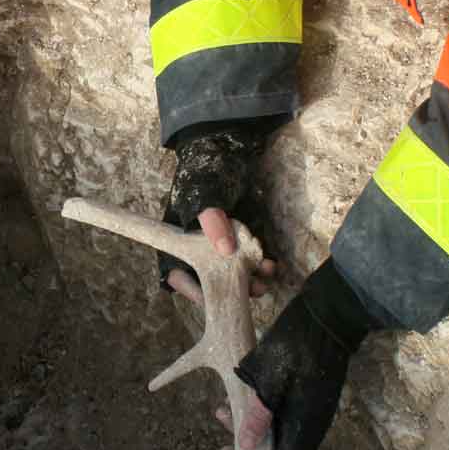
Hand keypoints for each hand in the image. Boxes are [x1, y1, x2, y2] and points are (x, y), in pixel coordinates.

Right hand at [159, 118, 277, 295]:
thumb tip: (225, 250)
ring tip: (265, 278)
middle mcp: (197, 250)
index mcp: (178, 243)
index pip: (178, 277)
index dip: (195, 292)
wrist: (225, 152)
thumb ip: (212, 222)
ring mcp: (220, 247)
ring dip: (249, 280)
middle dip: (231, 289)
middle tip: (251, 290)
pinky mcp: (240, 242)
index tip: (215, 298)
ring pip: (232, 275)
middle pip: (210, 281)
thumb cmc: (204, 175)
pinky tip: (270, 264)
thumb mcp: (204, 197)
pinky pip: (248, 262)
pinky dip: (259, 266)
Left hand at [231, 259, 373, 449]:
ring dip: (251, 429)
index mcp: (303, 430)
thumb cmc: (299, 345)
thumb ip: (259, 416)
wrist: (332, 314)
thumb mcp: (269, 379)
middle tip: (221, 434)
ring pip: (278, 435)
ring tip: (223, 409)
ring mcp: (311, 411)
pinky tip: (241, 397)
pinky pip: (284, 417)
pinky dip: (261, 414)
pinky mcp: (309, 396)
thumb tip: (246, 448)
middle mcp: (310, 427)